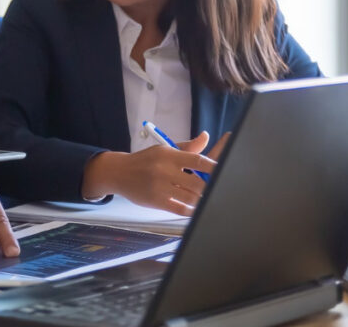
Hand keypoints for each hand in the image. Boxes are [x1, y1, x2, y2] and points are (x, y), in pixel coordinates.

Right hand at [81, 131, 221, 215]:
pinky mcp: (155, 201)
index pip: (198, 160)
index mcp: (169, 155)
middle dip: (211, 188)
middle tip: (222, 189)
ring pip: (190, 197)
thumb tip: (206, 137)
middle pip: (197, 183)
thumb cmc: (146, 160)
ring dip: (203, 200)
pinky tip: (198, 209)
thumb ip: (187, 147)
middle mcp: (165, 170)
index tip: (228, 170)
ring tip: (212, 199)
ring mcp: (160, 186)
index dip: (215, 167)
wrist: (119, 172)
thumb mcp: (164, 149)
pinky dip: (191, 211)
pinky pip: (179, 209)